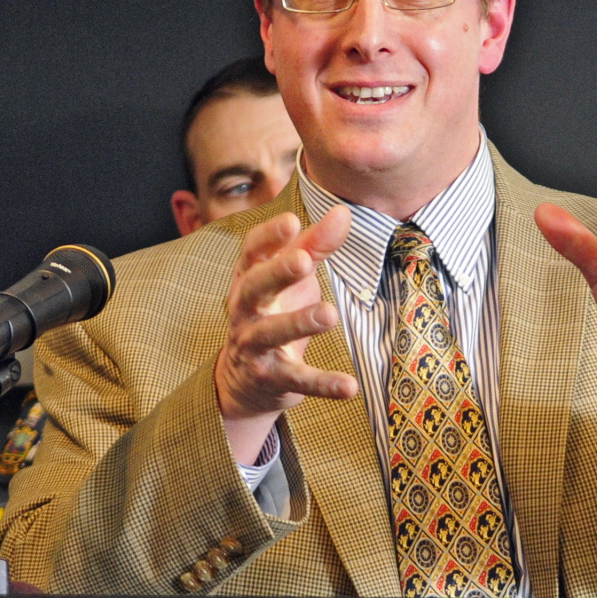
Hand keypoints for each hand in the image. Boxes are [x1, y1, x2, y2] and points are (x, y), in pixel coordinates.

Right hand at [215, 205, 356, 463]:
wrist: (247, 379)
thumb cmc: (274, 311)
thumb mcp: (291, 278)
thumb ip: (316, 245)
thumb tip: (344, 211)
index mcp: (249, 277)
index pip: (252, 252)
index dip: (269, 236)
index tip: (292, 222)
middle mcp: (246, 310)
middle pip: (254, 287)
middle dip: (277, 273)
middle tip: (304, 260)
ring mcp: (255, 346)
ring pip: (272, 332)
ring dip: (299, 323)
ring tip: (330, 313)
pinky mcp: (273, 378)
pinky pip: (298, 380)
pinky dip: (323, 384)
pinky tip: (350, 386)